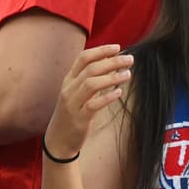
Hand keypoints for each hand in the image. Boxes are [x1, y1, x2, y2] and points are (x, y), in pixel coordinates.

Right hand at [45, 45, 131, 161]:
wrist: (58, 140)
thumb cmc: (73, 112)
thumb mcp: (79, 92)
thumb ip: (93, 77)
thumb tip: (113, 61)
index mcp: (69, 80)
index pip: (83, 58)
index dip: (100, 50)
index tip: (117, 47)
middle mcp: (69, 89)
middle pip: (90, 69)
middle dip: (112, 62)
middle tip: (130, 59)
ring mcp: (72, 104)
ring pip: (91, 84)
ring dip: (112, 77)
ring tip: (128, 74)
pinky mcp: (79, 118)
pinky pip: (92, 105)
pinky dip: (106, 97)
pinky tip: (119, 93)